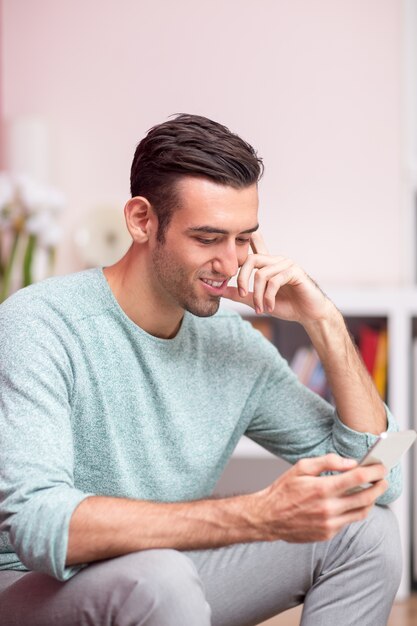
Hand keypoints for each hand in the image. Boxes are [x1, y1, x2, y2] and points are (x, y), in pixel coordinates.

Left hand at [223, 232, 332, 323]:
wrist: (309, 315)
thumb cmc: (287, 306)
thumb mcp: (258, 301)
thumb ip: (241, 295)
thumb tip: (220, 290)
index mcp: (268, 264)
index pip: (255, 246)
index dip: (244, 240)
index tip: (231, 240)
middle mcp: (277, 260)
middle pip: (251, 259)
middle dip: (242, 278)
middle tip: (242, 295)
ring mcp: (287, 264)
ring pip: (261, 274)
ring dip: (257, 295)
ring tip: (260, 309)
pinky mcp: (295, 272)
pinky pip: (274, 281)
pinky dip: (269, 297)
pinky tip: (270, 307)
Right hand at [251, 454, 387, 542]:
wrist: (268, 517)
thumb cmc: (283, 490)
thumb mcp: (301, 467)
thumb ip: (327, 462)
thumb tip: (350, 462)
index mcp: (322, 488)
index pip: (358, 479)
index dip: (374, 471)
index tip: (381, 466)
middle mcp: (328, 508)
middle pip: (366, 497)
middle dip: (379, 486)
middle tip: (383, 479)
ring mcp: (329, 524)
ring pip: (361, 512)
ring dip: (371, 500)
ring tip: (372, 491)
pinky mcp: (328, 533)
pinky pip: (348, 522)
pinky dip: (355, 510)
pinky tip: (353, 502)